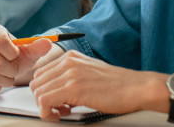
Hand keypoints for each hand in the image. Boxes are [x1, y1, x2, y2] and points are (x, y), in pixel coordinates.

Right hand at [0, 22, 56, 91]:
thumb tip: (47, 43)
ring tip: (8, 76)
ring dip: (4, 80)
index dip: (12, 54)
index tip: (16, 55)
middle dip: (11, 71)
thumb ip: (38, 47)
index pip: (0, 42)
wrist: (6, 64)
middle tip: (14, 70)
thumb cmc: (17, 56)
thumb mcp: (29, 51)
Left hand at [29, 50, 166, 121]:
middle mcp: (68, 62)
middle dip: (43, 100)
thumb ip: (72, 77)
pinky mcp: (73, 88)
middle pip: (36, 83)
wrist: (136, 88)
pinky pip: (45, 102)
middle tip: (58, 109)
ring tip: (62, 112)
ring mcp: (70, 74)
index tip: (55, 101)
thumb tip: (56, 92)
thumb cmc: (118, 85)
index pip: (41, 73)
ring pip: (38, 93)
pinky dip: (48, 113)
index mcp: (71, 57)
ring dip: (45, 108)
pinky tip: (61, 115)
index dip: (44, 91)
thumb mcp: (90, 73)